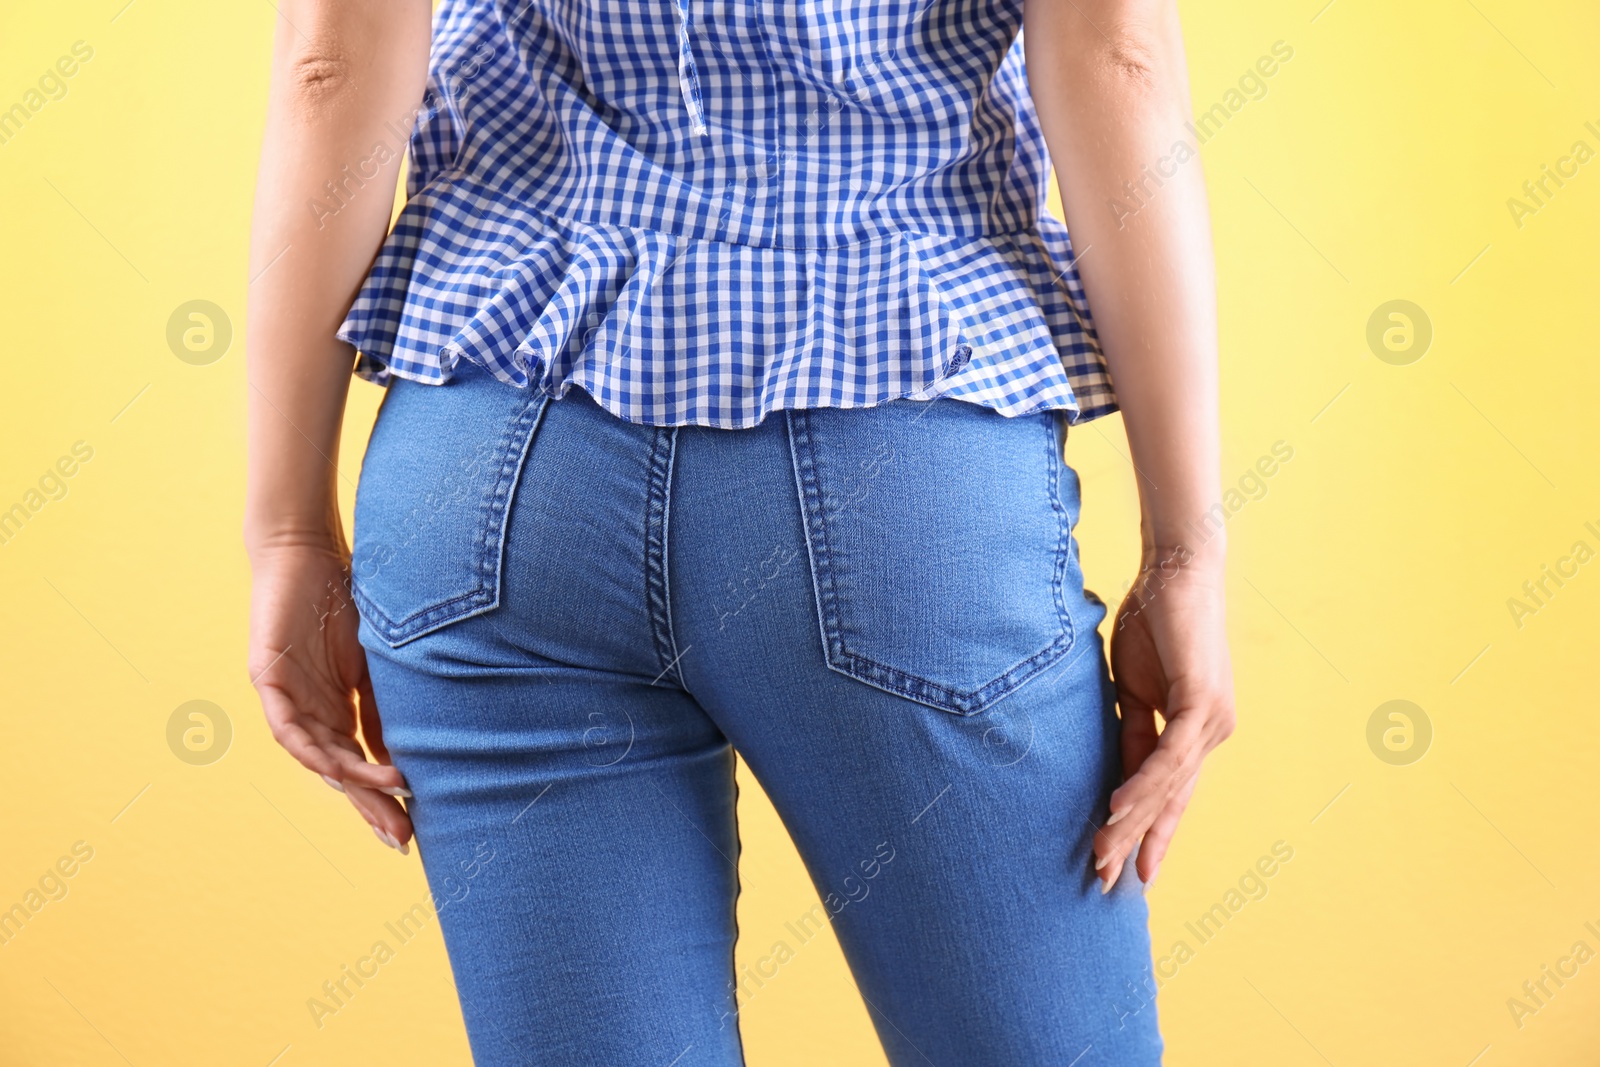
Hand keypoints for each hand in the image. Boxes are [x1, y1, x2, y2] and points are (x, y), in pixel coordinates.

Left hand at [246, 536, 413, 852]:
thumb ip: (384, 705)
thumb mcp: (376, 659)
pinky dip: (318, 751)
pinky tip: (344, 766)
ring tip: (389, 797)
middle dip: (371, 806)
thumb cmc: (345, 596)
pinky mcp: (267, 681)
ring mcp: (287, 700)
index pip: (361, 762)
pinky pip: (289, 729)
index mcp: (336, 708)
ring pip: (318, 757)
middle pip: (341, 770)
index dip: (384, 797)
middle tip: (401, 839)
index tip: (413, 828)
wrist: (307, 547)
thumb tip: (407, 755)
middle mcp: (309, 712)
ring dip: (352, 782)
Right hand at [1095, 547, 1233, 891]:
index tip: (1132, 873)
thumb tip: (1118, 772)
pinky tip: (1119, 810)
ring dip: (1131, 822)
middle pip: (1170, 799)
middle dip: (1139, 843)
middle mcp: (1213, 733)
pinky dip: (1142, 784)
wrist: (1176, 570)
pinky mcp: (1202, 703)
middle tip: (1108, 882)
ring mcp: (1213, 721)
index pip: (1170, 793)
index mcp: (1196, 730)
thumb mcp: (1133, 686)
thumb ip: (1131, 729)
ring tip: (1102, 853)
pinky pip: (1167, 756)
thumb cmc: (1154, 619)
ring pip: (1167, 785)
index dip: (1152, 833)